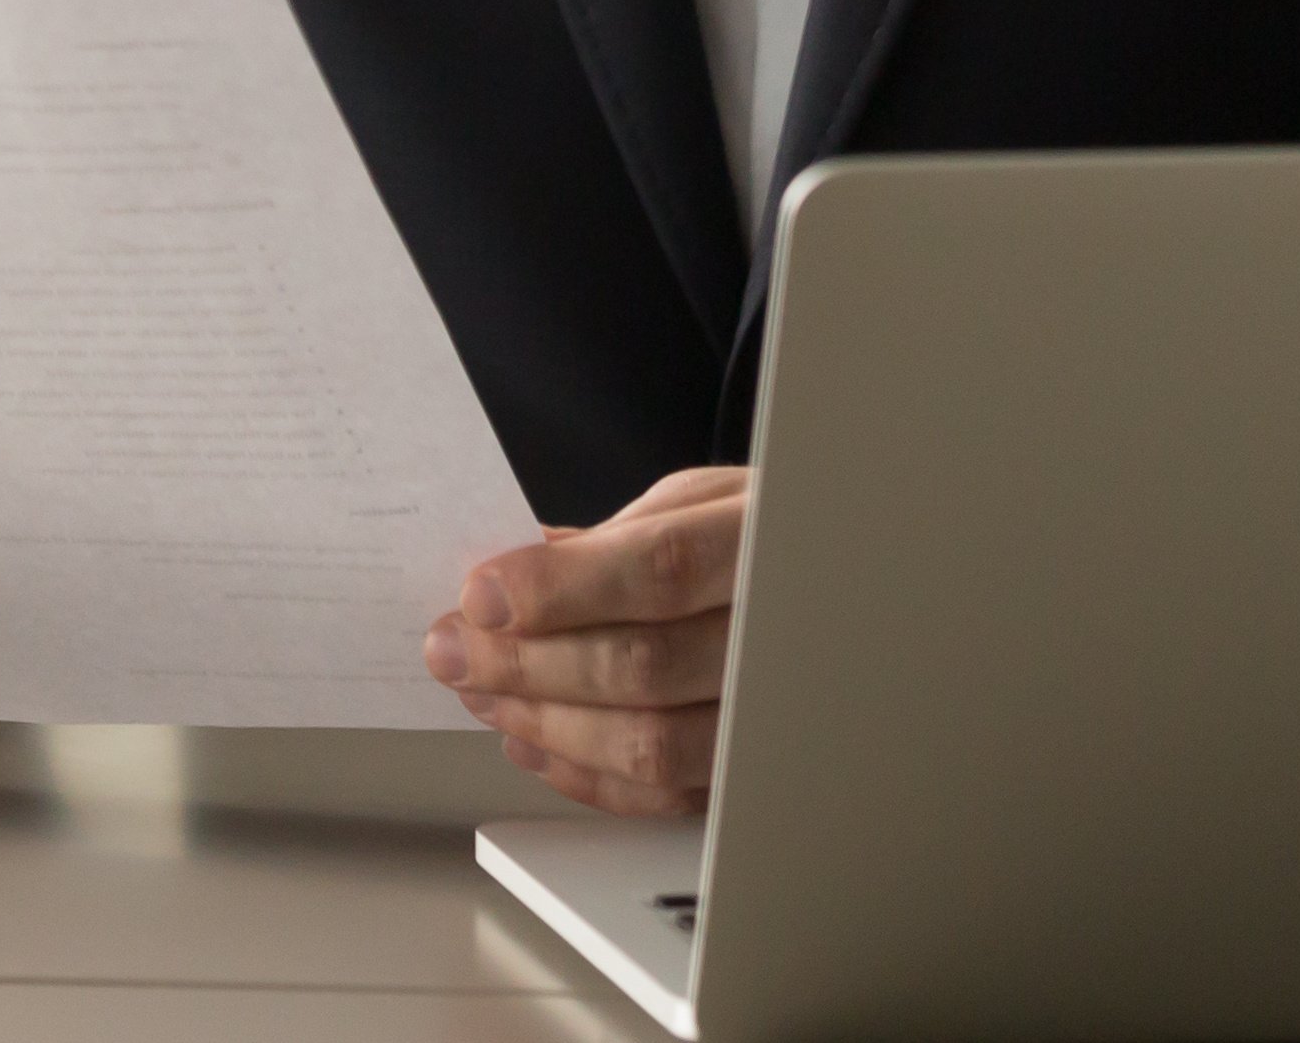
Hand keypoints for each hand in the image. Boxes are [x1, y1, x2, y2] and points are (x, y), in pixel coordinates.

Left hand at [423, 465, 746, 815]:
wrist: (847, 583)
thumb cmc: (766, 534)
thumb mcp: (700, 502)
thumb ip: (611, 540)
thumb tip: (508, 575)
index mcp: (765, 543)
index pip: (659, 571)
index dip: (559, 589)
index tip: (478, 595)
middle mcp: (781, 636)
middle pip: (643, 666)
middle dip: (526, 662)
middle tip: (451, 650)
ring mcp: (775, 716)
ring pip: (651, 744)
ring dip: (546, 723)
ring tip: (482, 692)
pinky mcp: (755, 773)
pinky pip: (669, 796)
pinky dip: (588, 776)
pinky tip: (534, 743)